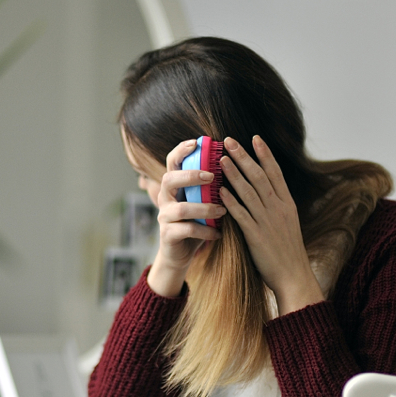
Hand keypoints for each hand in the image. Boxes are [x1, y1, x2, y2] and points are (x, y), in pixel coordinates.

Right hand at [147, 140, 225, 296]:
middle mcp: (165, 198)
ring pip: (181, 208)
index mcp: (174, 186)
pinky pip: (187, 230)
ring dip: (205, 208)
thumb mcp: (201, 201)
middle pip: (169, 179)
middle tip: (211, 176)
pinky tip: (219, 233)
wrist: (182, 253)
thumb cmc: (197, 222)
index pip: (171, 162)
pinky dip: (206, 231)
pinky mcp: (168, 235)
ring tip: (222, 211)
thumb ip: (208, 185)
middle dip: (190, 175)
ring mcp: (164, 217)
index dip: (181, 151)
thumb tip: (231, 162)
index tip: (196, 143)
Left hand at [219, 136, 324, 315]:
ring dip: (234, 173)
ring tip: (221, 158)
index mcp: (287, 204)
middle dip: (244, 156)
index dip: (264, 154)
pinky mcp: (256, 236)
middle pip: (260, 176)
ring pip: (249, 192)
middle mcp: (278, 208)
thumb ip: (276, 207)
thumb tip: (266, 193)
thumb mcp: (288, 224)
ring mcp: (268, 221)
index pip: (275, 173)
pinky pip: (241, 215)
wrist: (294, 277)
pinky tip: (220, 190)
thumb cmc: (288, 252)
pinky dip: (231, 201)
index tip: (255, 137)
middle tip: (229, 140)